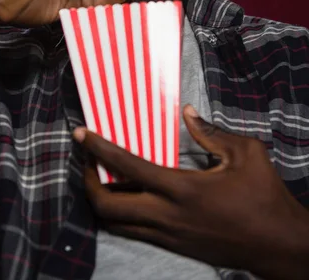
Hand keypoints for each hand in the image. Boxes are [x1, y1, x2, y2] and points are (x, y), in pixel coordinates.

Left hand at [74, 106, 308, 279]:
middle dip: (87, 181)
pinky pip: (133, 231)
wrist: (277, 246)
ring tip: (100, 175)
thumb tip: (187, 112)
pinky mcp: (173, 247)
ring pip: (115, 224)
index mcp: (182, 189)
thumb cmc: (264, 197)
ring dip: (100, 199)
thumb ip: (211, 132)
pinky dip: (120, 212)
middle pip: (106, 206)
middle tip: (86, 159)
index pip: (126, 167)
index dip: (98, 148)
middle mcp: (167, 216)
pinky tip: (127, 194)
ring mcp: (168, 236)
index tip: (81, 133)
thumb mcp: (245, 154)